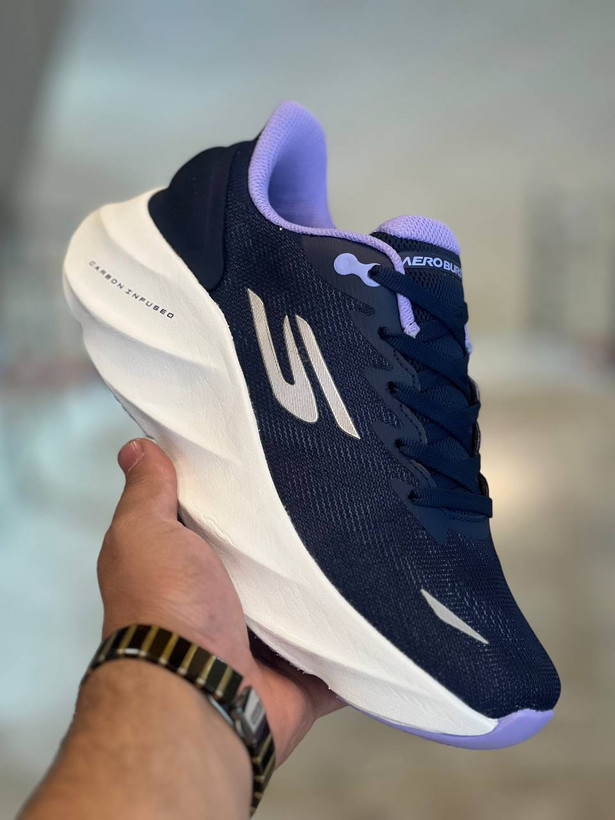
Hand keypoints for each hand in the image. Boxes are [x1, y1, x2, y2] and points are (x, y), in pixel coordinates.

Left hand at [99, 438, 342, 763]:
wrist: (200, 691)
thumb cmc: (165, 608)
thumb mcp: (144, 532)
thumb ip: (148, 492)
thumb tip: (137, 449)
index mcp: (191, 569)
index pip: (221, 520)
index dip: (242, 491)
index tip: (276, 454)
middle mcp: (228, 605)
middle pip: (273, 561)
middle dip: (300, 535)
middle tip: (339, 491)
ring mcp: (269, 642)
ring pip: (311, 602)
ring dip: (333, 583)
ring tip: (373, 534)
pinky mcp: (306, 672)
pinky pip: (344, 649)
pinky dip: (363, 634)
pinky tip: (391, 598)